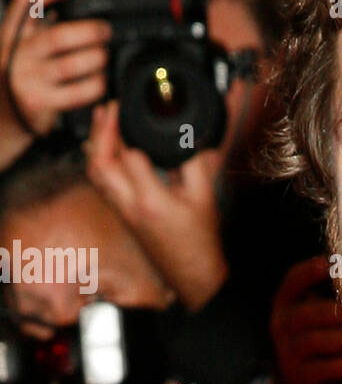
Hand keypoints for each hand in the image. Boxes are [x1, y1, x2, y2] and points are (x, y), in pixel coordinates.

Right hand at [0, 0, 110, 168]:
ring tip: (103, 57)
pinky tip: (99, 81)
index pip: (26, 2)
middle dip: (90, 31)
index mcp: (9, 34)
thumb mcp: (20, 47)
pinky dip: (96, 84)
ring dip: (96, 59)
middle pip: (58, 36)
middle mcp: (15, 54)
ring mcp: (27, 80)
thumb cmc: (17, 78)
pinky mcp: (40, 103)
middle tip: (104, 31)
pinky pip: (79, 92)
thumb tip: (77, 13)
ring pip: (72, 65)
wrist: (1, 115)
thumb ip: (39, 30)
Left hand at [85, 100, 227, 311]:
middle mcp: (129, 206)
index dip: (124, 127)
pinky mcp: (123, 215)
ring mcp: (122, 212)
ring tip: (102, 122)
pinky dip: (99, 162)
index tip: (127, 106)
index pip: (128, 155)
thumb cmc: (201, 242)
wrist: (193, 277)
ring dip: (95, 145)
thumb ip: (195, 162)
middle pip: (99, 163)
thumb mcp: (204, 197)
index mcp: (150, 200)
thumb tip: (187, 135)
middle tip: (107, 109)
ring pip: (95, 174)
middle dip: (100, 132)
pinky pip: (102, 184)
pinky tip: (105, 149)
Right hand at [269, 257, 341, 383]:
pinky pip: (328, 367)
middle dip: (340, 312)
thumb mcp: (315, 315)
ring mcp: (287, 353)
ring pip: (318, 341)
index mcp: (285, 304)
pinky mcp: (299, 378)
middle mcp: (281, 326)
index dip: (310, 271)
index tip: (330, 263)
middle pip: (310, 313)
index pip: (292, 281)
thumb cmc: (317, 340)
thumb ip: (332, 296)